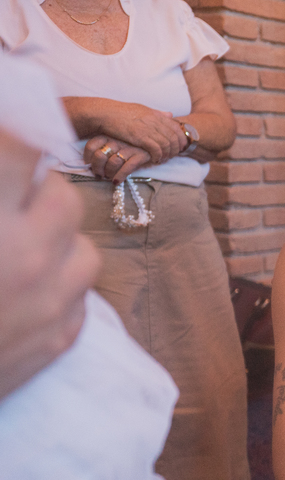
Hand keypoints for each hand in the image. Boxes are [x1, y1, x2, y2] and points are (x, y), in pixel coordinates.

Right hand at [0, 128, 99, 398]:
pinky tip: (15, 289)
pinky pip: (79, 295)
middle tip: (3, 200)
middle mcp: (25, 259)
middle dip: (31, 190)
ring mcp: (49, 305)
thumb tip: (4, 143)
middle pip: (62, 196)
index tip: (5, 139)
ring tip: (9, 245)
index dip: (11, 137)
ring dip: (52, 238)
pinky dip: (55, 284)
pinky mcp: (59, 342)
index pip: (21, 148)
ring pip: (82, 246)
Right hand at [74, 99, 188, 162]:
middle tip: (172, 156)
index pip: (177, 128)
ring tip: (162, 159)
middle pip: (175, 137)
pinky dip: (158, 156)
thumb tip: (170, 114)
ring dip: (167, 155)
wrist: (104, 113)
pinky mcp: (140, 136)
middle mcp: (155, 120)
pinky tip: (155, 159)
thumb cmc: (121, 112)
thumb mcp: (142, 110)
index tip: (180, 148)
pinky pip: (157, 149)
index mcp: (156, 114)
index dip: (181, 139)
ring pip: (168, 144)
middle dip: (176, 149)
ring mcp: (148, 128)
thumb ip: (157, 113)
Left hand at [83, 136, 151, 181]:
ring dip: (109, 173)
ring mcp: (129, 147)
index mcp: (108, 135)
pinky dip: (120, 176)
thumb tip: (90, 163)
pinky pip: (127, 167)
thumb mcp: (115, 141)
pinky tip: (117, 181)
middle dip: (97, 168)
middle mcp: (117, 140)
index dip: (88, 158)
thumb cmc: (130, 145)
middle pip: (100, 156)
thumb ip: (103, 148)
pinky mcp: (140, 155)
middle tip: (100, 174)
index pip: (91, 146)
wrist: (156, 142)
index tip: (89, 165)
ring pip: (113, 163)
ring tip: (110, 177)